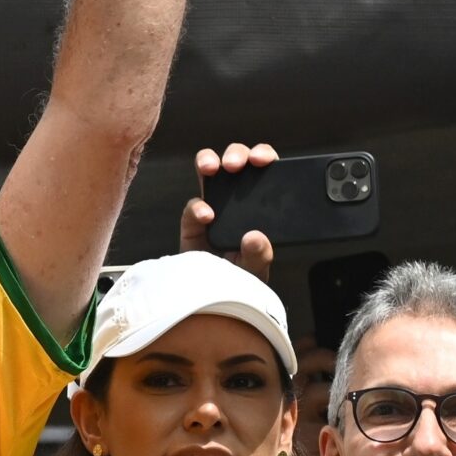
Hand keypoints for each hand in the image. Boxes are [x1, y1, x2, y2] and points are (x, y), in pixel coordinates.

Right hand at [179, 142, 276, 277]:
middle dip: (235, 154)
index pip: (265, 172)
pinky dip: (196, 207)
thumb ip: (260, 255)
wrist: (215, 302)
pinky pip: (191, 206)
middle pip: (236, 162)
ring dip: (208, 161)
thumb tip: (255, 236)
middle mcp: (236, 200)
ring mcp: (212, 208)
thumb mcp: (257, 270)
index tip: (263, 160)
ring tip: (211, 169)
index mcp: (260, 205)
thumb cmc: (240, 282)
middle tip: (236, 164)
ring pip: (208, 171)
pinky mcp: (192, 223)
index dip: (263, 156)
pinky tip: (206, 215)